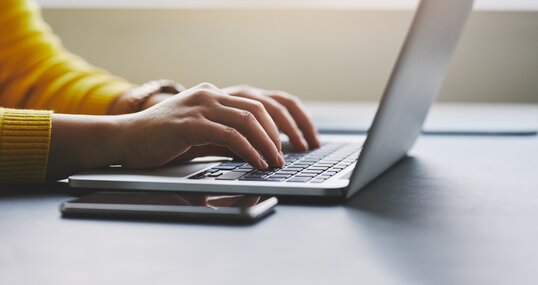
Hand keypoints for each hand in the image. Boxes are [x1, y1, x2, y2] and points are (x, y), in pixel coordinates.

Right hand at [117, 83, 284, 169]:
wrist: (123, 139)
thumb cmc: (159, 140)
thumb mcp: (199, 136)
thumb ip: (224, 140)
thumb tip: (252, 152)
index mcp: (211, 94)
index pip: (254, 105)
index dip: (273, 126)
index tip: (281, 147)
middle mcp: (208, 95)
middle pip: (257, 110)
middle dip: (275, 135)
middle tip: (281, 157)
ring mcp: (199, 107)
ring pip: (247, 121)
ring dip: (266, 144)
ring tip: (274, 162)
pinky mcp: (190, 124)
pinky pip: (230, 136)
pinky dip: (248, 150)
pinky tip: (256, 163)